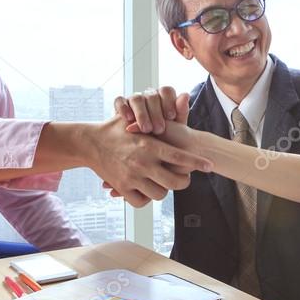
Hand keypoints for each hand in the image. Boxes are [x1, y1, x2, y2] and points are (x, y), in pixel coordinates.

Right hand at [90, 116, 210, 206]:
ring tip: (162, 182)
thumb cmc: (117, 129)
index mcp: (150, 146)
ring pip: (160, 194)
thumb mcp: (140, 120)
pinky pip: (142, 202)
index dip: (197, 163)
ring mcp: (132, 177)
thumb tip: (185, 97)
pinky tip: (146, 189)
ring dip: (164, 189)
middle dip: (183, 181)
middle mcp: (143, 163)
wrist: (90, 142)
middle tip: (183, 178)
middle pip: (175, 182)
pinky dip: (146, 198)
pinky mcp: (122, 188)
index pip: (180, 157)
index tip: (209, 166)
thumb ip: (162, 115)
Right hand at [113, 86, 189, 134]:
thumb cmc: (166, 138)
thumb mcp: (176, 127)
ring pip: (136, 98)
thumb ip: (181, 112)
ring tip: (146, 129)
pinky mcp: (121, 106)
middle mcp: (148, 97)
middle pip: (151, 95)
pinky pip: (119, 101)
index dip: (169, 102)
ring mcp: (134, 100)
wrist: (149, 150)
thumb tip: (185, 94)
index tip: (171, 116)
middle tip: (159, 129)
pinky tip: (128, 120)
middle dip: (155, 112)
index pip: (166, 91)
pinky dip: (123, 108)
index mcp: (163, 98)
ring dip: (141, 113)